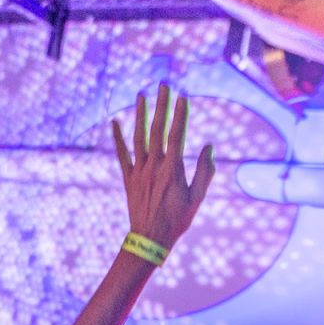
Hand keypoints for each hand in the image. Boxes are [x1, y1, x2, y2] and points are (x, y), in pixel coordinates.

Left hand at [112, 83, 214, 249]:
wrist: (150, 240)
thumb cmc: (177, 221)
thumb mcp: (197, 199)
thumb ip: (204, 173)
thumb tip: (209, 148)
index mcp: (172, 170)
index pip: (177, 134)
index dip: (180, 114)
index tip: (183, 95)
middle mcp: (154, 166)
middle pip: (157, 129)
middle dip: (161, 105)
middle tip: (163, 85)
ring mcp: (139, 171)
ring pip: (139, 137)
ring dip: (140, 114)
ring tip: (142, 95)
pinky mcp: (129, 179)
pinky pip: (122, 155)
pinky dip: (118, 138)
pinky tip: (114, 122)